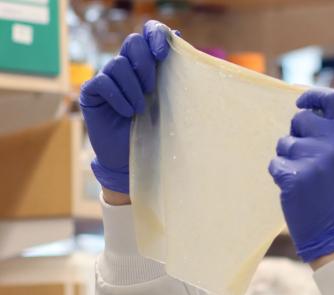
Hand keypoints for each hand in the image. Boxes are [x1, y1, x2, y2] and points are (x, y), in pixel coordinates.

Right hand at [80, 20, 173, 194]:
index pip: (147, 34)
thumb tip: (180, 36)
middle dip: (145, 63)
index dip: (154, 35)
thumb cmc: (153, 130)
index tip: (164, 53)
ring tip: (140, 109)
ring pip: (117, 64)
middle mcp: (124, 68)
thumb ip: (171, 72)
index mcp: (145, 65)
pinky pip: (102, 82)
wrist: (131, 158)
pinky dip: (118, 97)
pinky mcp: (91, 92)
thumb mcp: (168, 101)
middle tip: (152, 88)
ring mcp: (106, 78)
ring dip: (132, 88)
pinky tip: (127, 113)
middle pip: (132, 43)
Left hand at [269, 88, 333, 262]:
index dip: (314, 94)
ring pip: (284, 143)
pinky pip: (275, 163)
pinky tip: (295, 189)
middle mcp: (333, 146)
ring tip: (303, 178)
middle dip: (295, 135)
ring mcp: (314, 161)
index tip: (300, 101)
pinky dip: (279, 175)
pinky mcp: (295, 177)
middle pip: (300, 119)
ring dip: (287, 158)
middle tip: (305, 159)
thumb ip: (331, 136)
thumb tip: (303, 110)